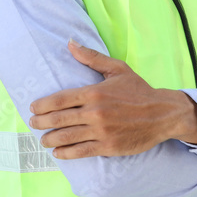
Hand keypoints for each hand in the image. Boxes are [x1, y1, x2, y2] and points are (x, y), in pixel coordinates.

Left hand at [28, 40, 196, 158]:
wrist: (163, 114)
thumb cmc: (139, 90)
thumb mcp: (116, 69)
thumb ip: (91, 57)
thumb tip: (70, 43)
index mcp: (94, 93)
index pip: (59, 100)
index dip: (42, 105)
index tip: (33, 107)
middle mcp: (94, 113)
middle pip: (58, 119)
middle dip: (41, 123)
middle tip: (33, 124)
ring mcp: (101, 131)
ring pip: (67, 137)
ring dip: (50, 140)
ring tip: (43, 140)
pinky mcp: (108, 146)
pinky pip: (81, 151)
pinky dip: (67, 153)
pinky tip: (59, 152)